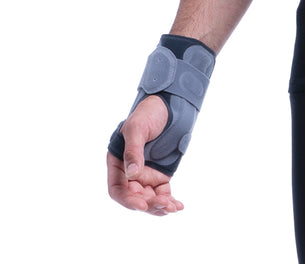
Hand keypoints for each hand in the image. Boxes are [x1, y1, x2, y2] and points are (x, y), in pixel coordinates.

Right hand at [106, 95, 183, 215]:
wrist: (169, 106)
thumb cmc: (148, 113)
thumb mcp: (137, 128)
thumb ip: (133, 150)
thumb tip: (132, 174)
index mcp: (117, 162)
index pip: (117, 189)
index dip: (127, 199)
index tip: (142, 204)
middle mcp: (129, 172)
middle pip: (135, 197)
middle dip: (148, 204)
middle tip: (164, 204)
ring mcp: (145, 175)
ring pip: (149, 198)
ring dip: (159, 206)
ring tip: (173, 207)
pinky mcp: (160, 175)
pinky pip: (162, 193)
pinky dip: (169, 201)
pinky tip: (178, 206)